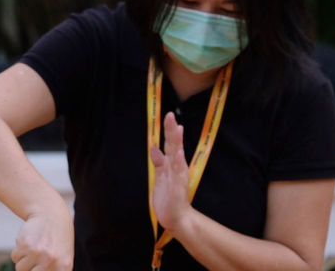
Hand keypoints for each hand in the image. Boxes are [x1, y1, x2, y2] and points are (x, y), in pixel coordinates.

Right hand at [11, 207, 73, 270]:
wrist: (51, 216)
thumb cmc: (57, 241)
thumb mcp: (63, 259)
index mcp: (63, 268)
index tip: (35, 269)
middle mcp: (51, 262)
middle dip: (28, 270)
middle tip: (33, 261)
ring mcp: (38, 253)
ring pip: (20, 269)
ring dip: (23, 261)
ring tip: (33, 249)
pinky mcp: (26, 245)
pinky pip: (14, 257)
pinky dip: (18, 251)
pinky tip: (28, 242)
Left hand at [150, 112, 192, 234]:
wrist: (176, 218)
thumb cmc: (168, 197)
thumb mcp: (161, 176)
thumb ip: (159, 162)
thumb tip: (154, 147)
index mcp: (171, 164)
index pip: (170, 143)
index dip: (169, 130)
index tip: (168, 115)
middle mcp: (176, 168)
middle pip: (174, 146)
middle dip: (172, 131)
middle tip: (170, 115)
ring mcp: (178, 177)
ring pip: (177, 156)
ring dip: (177, 142)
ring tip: (177, 128)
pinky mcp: (177, 188)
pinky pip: (178, 174)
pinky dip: (179, 164)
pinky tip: (180, 154)